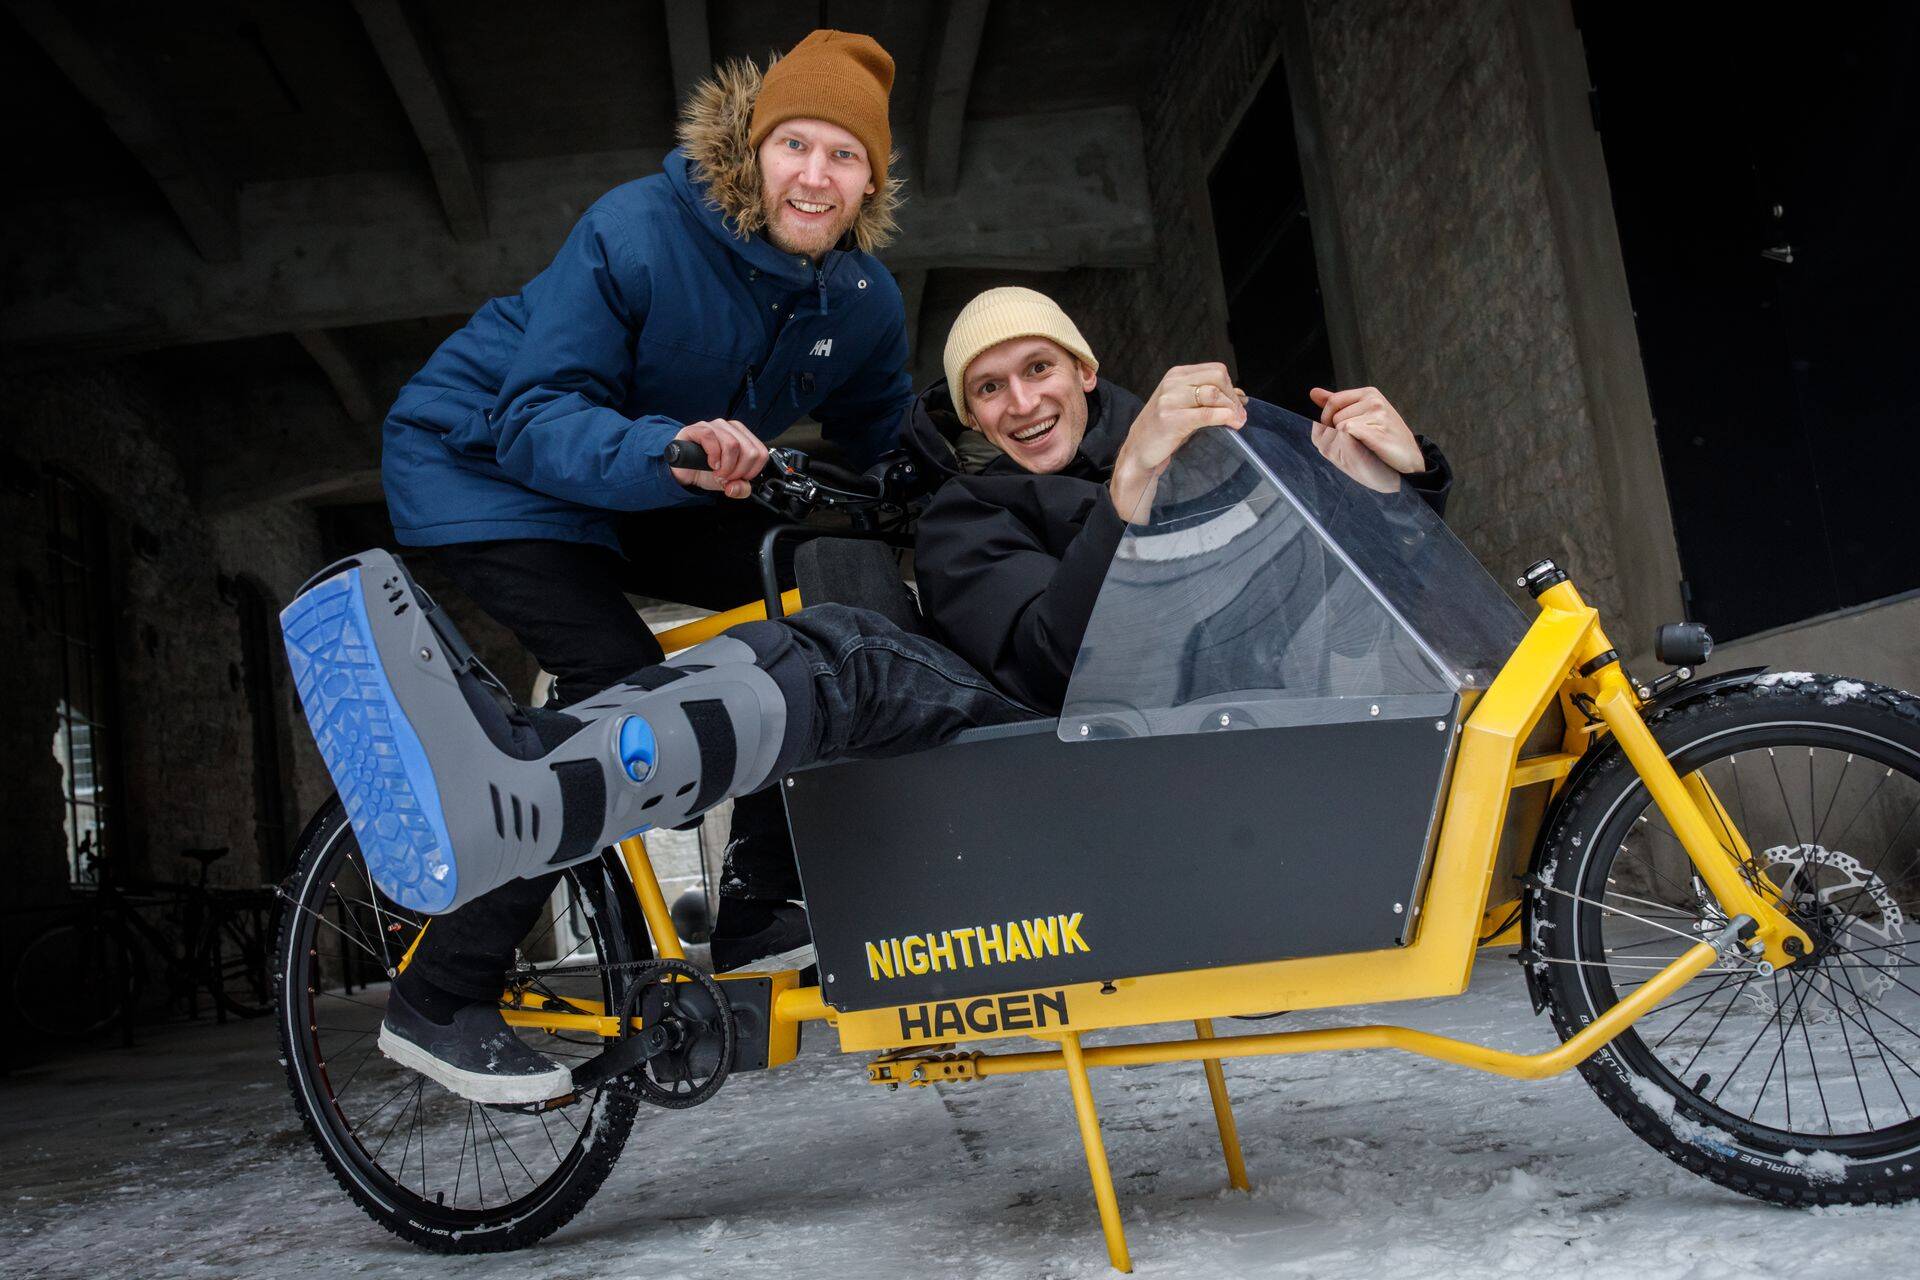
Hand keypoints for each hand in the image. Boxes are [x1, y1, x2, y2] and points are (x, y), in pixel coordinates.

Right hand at [670, 420, 767, 498]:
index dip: (751, 471)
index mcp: (743, 437)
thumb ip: (741, 488)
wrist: (684, 472)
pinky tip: (710, 463)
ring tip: (717, 472)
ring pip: (733, 445)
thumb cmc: (707, 472)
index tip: (738, 478)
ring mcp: (714, 426)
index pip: (761, 453)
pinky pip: (711, 438)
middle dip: (738, 471)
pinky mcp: (697, 429)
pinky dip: (713, 456)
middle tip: (726, 477)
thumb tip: (737, 487)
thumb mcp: (730, 484)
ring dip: (726, 466)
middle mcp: (730, 428)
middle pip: (750, 451)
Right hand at [1109, 363, 1248, 519]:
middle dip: (1233, 397)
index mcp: (1177, 375)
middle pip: (1217, 377)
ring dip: (1231, 408)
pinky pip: (1206, 414)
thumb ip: (1209, 397)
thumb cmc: (1164, 428)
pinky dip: (1224, 418)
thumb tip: (1241, 395)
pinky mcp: (1172, 419)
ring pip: (1213, 394)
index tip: (1238, 405)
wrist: (1139, 449)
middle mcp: (1173, 383)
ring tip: (1237, 421)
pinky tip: (1231, 424)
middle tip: (1240, 415)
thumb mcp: (1185, 405)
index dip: (1232, 387)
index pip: (1215, 370)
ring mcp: (1170, 400)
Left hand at [1306, 386, 1421, 493]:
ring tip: (1368, 447)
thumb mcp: (1358, 420)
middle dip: (1339, 435)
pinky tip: (1371, 449)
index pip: (1332, 401)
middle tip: (1361, 443)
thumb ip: (1337, 406)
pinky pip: (1348, 433)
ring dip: (1348, 443)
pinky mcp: (1378, 428)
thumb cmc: (1382, 445)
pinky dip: (1354, 446)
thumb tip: (1313, 392)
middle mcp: (1373, 400)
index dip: (1329, 421)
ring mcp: (1378, 413)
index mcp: (1368, 394)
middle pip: (1333, 416)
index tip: (1343, 434)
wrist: (1407, 467)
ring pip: (1339, 426)